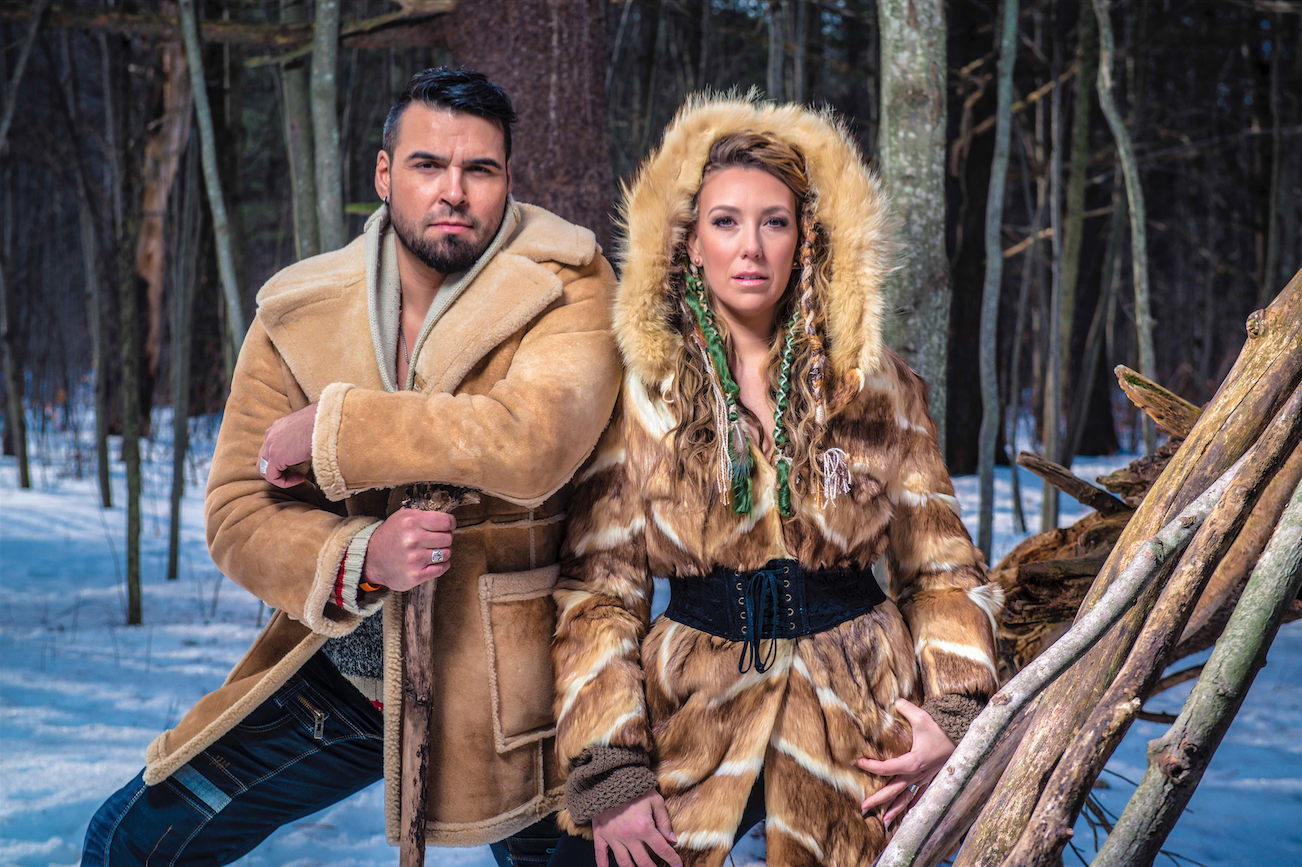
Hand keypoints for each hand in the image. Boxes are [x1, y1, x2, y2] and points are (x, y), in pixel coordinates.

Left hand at [259, 403, 317, 487]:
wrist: (327, 421)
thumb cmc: (325, 423)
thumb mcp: (310, 428)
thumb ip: (304, 437)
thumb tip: (312, 447)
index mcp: (279, 426)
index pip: (271, 447)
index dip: (284, 459)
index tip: (301, 462)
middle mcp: (271, 434)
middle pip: (264, 459)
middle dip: (278, 469)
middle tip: (296, 472)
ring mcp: (270, 445)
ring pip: (264, 469)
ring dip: (281, 476)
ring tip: (299, 477)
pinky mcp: (276, 456)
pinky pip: (271, 476)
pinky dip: (284, 482)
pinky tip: (301, 478)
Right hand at [362, 508, 455, 590]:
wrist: (370, 559)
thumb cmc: (390, 536)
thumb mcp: (401, 517)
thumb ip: (423, 515)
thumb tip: (446, 518)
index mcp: (411, 521)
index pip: (446, 522)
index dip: (450, 524)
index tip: (448, 526)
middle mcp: (413, 539)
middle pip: (448, 538)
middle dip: (445, 538)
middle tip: (436, 540)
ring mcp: (415, 559)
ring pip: (447, 553)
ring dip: (443, 553)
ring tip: (432, 551)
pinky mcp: (416, 575)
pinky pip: (442, 568)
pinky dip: (441, 565)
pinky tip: (432, 562)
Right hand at [593, 788, 680, 866]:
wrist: (609, 778)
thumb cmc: (635, 788)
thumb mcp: (655, 800)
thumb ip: (664, 821)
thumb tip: (672, 840)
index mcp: (644, 827)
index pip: (662, 849)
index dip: (672, 859)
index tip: (678, 866)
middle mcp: (629, 836)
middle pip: (644, 862)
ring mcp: (613, 837)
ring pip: (624, 863)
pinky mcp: (600, 834)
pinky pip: (600, 854)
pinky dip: (603, 865)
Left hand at [857, 698, 955, 826]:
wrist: (965, 739)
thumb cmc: (943, 730)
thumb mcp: (922, 717)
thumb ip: (905, 708)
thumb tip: (894, 700)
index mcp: (912, 762)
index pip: (886, 768)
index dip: (870, 766)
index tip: (857, 762)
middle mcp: (917, 774)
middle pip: (893, 790)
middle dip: (877, 799)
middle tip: (862, 807)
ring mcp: (925, 779)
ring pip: (907, 798)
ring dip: (895, 810)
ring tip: (883, 822)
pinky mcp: (932, 779)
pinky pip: (921, 797)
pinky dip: (913, 806)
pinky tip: (908, 814)